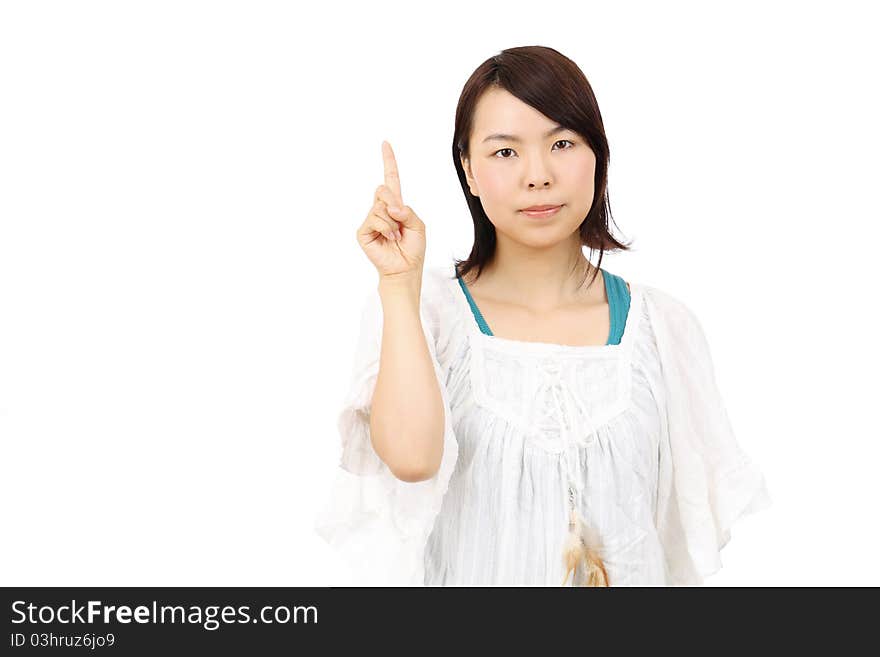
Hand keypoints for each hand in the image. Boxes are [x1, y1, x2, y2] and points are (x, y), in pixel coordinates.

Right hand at [356, 141, 426, 280]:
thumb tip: (390, 207)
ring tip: (396, 236)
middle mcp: (381, 209)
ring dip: (393, 222)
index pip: (390, 180)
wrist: (405, 269)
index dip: (389, 162)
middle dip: (394, 203)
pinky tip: (390, 239)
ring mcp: (371, 220)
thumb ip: (407, 211)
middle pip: (383, 189)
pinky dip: (387, 229)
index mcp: (395, 205)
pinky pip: (375, 219)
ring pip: (380, 206)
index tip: (386, 144)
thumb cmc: (413, 248)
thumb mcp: (418, 225)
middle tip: (400, 219)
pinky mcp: (364, 231)